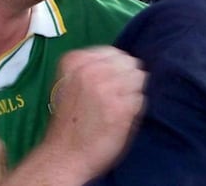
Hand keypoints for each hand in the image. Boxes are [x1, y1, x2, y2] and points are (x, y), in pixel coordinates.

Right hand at [5, 46, 146, 184]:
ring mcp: (108, 87)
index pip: (113, 52)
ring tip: (117, 107)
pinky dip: (134, 108)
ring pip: (138, 78)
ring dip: (131, 92)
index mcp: (74, 61)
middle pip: (128, 62)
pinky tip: (120, 118)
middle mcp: (91, 70)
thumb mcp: (69, 83)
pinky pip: (140, 98)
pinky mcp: (122, 107)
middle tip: (115, 96)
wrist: (64, 155)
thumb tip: (121, 61)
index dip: (114, 68)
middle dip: (125, 77)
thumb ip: (90, 68)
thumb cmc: (68, 121)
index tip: (108, 83)